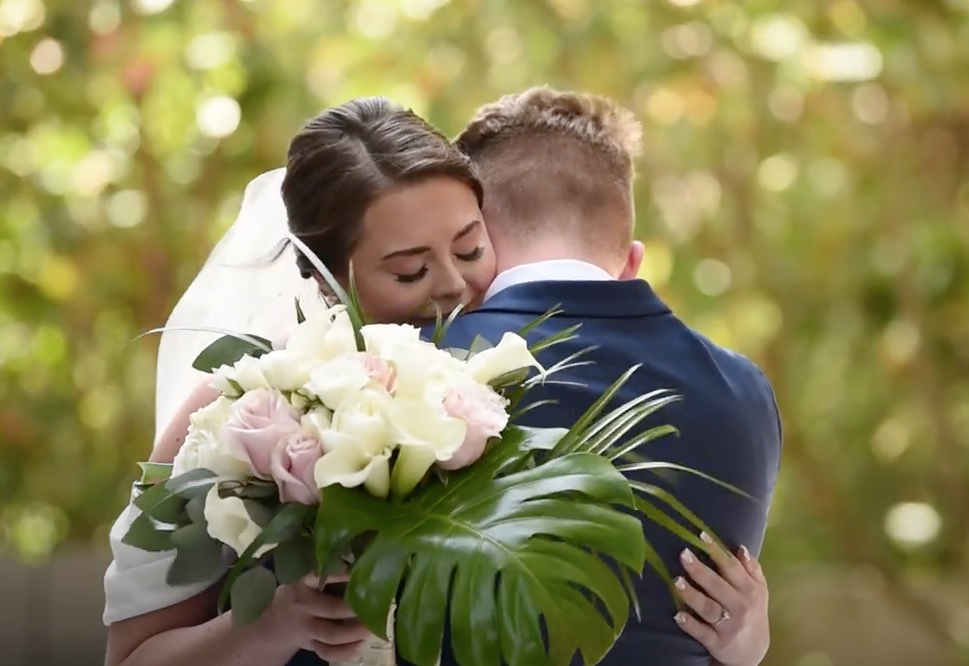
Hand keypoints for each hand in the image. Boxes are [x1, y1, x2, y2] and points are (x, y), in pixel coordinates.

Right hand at [262, 573, 373, 662]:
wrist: (276, 623)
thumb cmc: (302, 594)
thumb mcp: (306, 579)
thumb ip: (326, 572)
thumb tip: (359, 559)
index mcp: (303, 583)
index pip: (319, 577)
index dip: (340, 575)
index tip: (360, 571)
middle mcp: (303, 606)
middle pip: (331, 609)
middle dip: (356, 609)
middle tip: (379, 604)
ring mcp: (306, 628)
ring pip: (332, 635)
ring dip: (356, 633)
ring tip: (373, 627)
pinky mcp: (310, 645)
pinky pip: (328, 652)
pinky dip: (347, 651)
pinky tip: (362, 645)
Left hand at [672, 533, 768, 665]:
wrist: (754, 652)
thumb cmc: (752, 611)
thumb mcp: (759, 590)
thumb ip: (752, 568)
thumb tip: (740, 547)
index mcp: (750, 590)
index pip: (732, 567)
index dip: (716, 551)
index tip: (700, 535)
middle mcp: (740, 607)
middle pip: (718, 586)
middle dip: (700, 571)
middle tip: (683, 555)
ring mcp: (728, 626)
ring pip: (709, 609)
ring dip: (692, 595)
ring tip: (676, 581)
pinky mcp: (717, 643)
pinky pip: (702, 633)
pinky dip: (690, 625)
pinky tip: (677, 615)